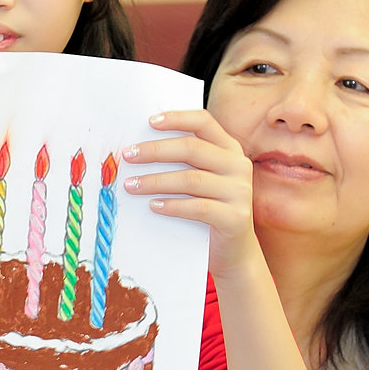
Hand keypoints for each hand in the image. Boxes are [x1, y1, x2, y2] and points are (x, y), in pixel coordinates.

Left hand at [121, 109, 263, 275]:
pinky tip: (153, 206)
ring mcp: (240, 191)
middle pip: (192, 148)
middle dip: (155, 151)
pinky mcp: (236, 217)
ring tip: (131, 185)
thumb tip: (138, 148)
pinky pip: (198, 208)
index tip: (149, 122)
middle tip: (128, 156)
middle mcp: (238, 165)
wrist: (234, 251)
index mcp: (229, 149)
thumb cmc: (209, 209)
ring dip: (156, 181)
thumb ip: (183, 162)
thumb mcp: (200, 180)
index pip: (204, 122)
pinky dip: (172, 206)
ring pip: (191, 179)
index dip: (177, 118)